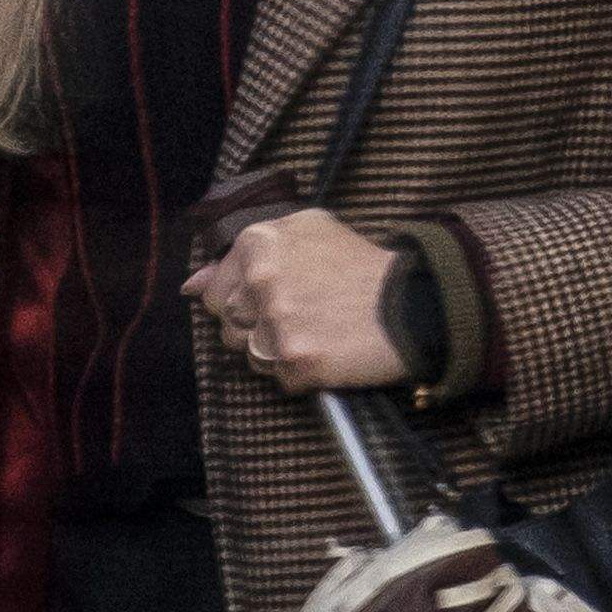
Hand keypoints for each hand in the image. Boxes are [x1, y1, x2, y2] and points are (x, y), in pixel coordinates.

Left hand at [186, 208, 414, 393]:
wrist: (419, 301)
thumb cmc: (363, 266)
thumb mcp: (310, 233)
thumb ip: (246, 252)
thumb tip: (193, 285)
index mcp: (261, 243)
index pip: (214, 291)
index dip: (245, 300)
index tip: (280, 297)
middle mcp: (263, 280)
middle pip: (229, 326)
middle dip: (259, 328)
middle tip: (305, 315)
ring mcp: (279, 323)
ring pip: (251, 355)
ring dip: (280, 352)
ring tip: (320, 333)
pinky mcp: (299, 360)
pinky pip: (280, 379)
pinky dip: (304, 373)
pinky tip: (330, 351)